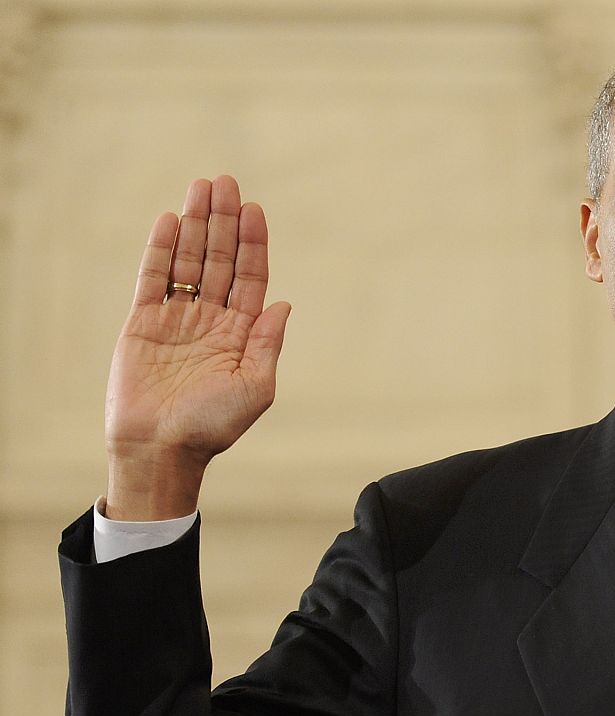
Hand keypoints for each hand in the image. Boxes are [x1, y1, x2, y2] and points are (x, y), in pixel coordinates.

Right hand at [104, 176, 290, 518]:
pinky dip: (162, 249)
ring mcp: (177, 318)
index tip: (254, 209)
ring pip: (189, 261)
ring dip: (196, 225)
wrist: (162, 448)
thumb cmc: (213, 426)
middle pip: (220, 259)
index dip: (253, 243)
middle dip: (223, 221)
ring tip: (201, 187)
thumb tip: (285, 303)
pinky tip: (171, 220)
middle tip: (225, 182)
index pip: (250, 277)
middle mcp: (211, 319)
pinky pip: (154, 278)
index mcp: (242, 333)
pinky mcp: (144, 322)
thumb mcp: (255, 386)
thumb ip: (268, 343)